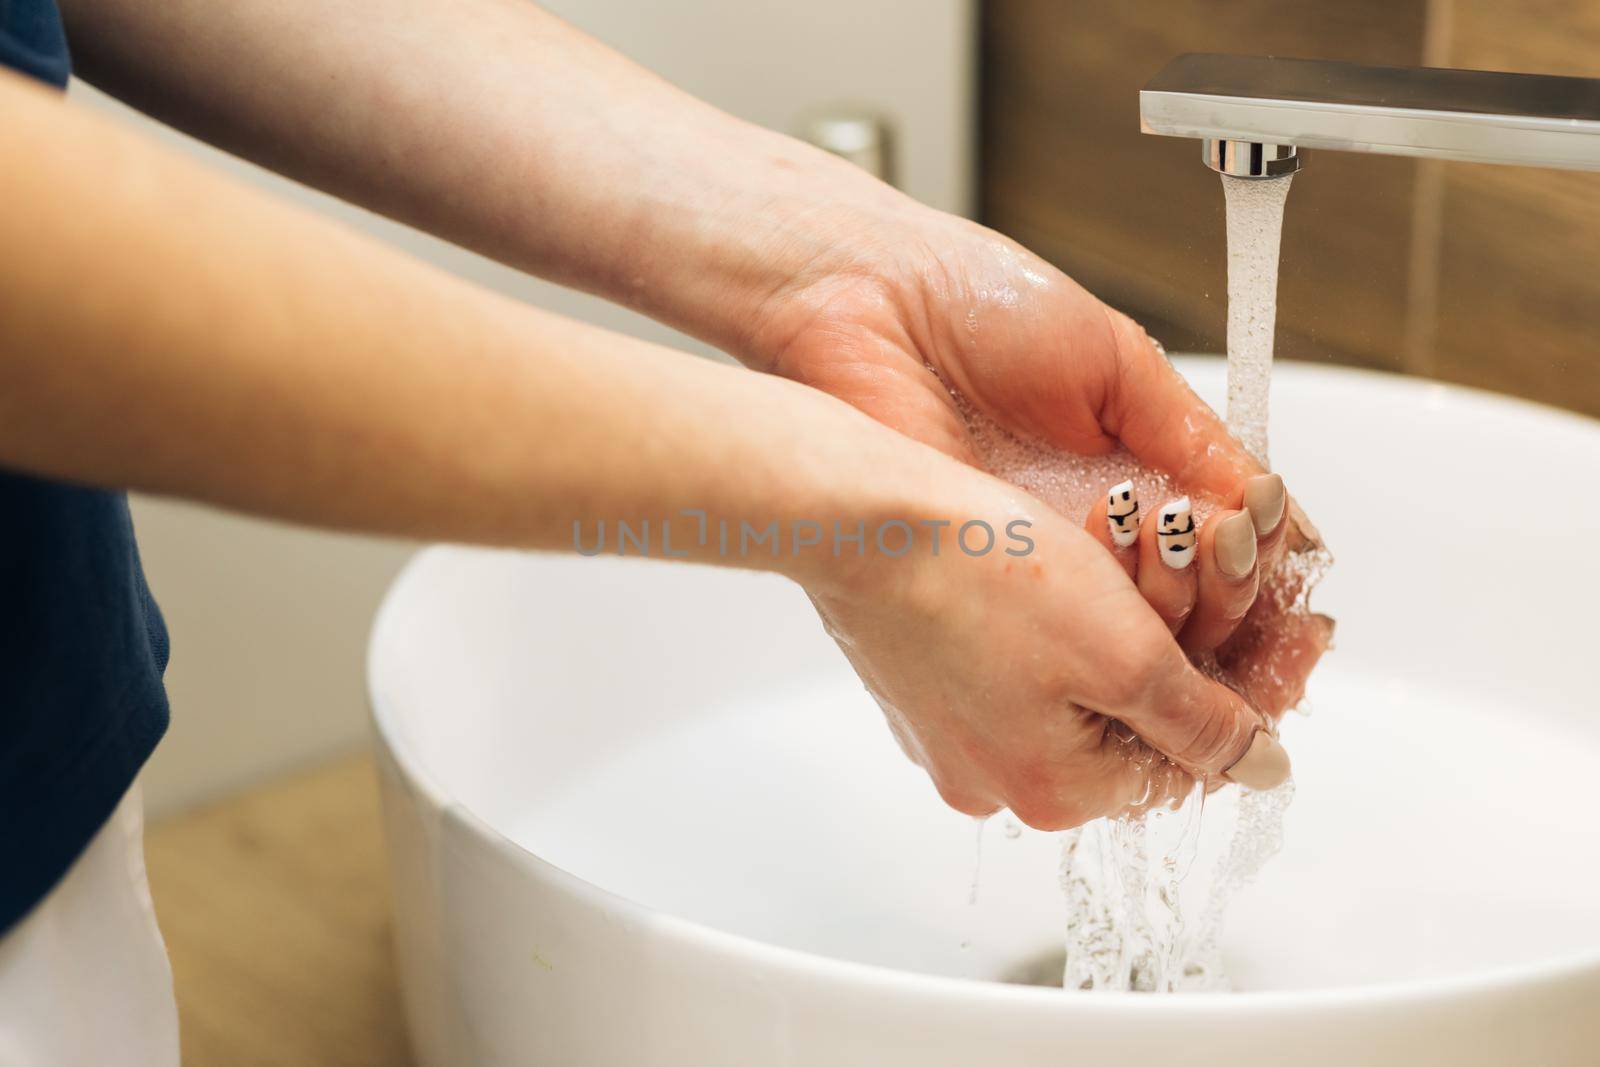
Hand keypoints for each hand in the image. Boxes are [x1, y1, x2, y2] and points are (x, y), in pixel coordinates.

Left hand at [743, 204, 1328, 721]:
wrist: (872, 305)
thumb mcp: (1114, 360)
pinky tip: (1156, 610)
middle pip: (1194, 608)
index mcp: (1132, 470)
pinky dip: (1126, 637)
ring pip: (1145, 637)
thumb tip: (1267, 502)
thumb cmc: (980, 303)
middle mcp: (1092, 529)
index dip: (1266, 572)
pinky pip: (1075, 638)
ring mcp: (1043, 562)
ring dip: (1198, 620)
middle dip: (1246, 608)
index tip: (1296, 580)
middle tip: (1265, 590)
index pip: (1222, 547)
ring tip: (1212, 572)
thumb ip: (1192, 436)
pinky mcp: (993, 582)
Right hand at [804, 475, 1286, 825]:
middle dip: (1160, 648)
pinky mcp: (915, 689)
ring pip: (1062, 690)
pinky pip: (1005, 669)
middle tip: (1180, 572)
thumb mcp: (1128, 654)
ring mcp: (944, 738)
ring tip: (1105, 554)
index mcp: (1053, 793)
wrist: (862, 519)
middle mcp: (991, 783)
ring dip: (1102, 628)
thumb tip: (1263, 772)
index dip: (1231, 692)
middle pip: (1119, 727)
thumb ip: (1203, 724)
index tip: (1261, 629)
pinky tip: (1037, 568)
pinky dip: (1038, 623)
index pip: (1179, 765)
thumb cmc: (983, 576)